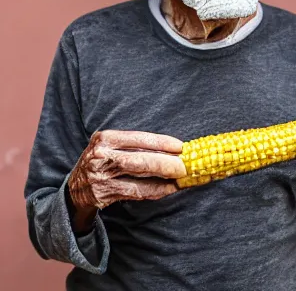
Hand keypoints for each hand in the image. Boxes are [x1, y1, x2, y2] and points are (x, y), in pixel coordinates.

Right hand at [68, 130, 185, 231]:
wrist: (74, 188)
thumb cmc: (102, 161)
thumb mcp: (111, 146)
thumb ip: (134, 146)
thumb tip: (171, 149)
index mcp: (106, 138)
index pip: (139, 138)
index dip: (162, 142)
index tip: (180, 147)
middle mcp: (101, 155)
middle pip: (141, 159)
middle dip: (166, 163)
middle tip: (185, 166)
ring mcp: (101, 176)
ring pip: (139, 178)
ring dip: (163, 179)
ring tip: (180, 179)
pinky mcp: (103, 194)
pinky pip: (136, 192)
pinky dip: (154, 191)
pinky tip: (166, 189)